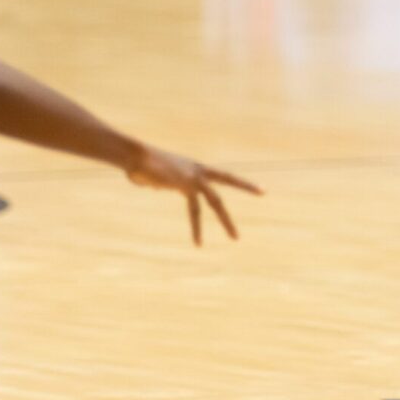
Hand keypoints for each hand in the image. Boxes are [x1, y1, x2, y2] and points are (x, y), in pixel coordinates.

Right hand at [125, 145, 259, 245]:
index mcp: (194, 168)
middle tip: (265, 191)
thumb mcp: (155, 177)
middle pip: (227, 179)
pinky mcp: (187, 186)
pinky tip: (199, 243)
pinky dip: (196, 228)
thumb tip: (159, 187)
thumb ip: (162, 183)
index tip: (256, 184)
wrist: (134, 156)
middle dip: (246, 186)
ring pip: (216, 201)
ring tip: (236, 238)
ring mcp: (194, 178)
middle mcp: (198, 171)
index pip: (221, 175)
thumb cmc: (140, 165)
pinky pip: (195, 211)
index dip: (238, 179)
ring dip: (226, 221)